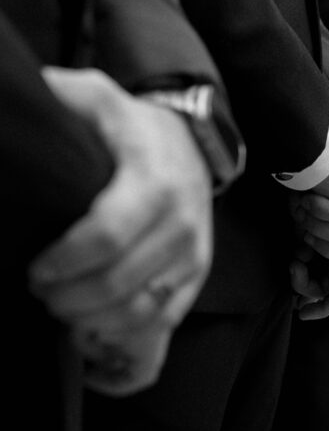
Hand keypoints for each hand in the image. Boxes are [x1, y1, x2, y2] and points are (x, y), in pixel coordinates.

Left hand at [28, 68, 213, 383]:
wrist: (192, 144)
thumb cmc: (131, 126)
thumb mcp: (98, 97)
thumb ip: (63, 95)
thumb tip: (29, 96)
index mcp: (155, 181)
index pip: (108, 236)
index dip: (65, 263)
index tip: (35, 269)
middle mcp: (182, 222)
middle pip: (119, 283)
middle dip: (69, 297)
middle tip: (40, 290)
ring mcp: (194, 254)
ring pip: (139, 312)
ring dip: (91, 320)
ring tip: (61, 307)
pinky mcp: (197, 276)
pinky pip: (160, 322)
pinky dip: (123, 335)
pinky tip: (91, 327)